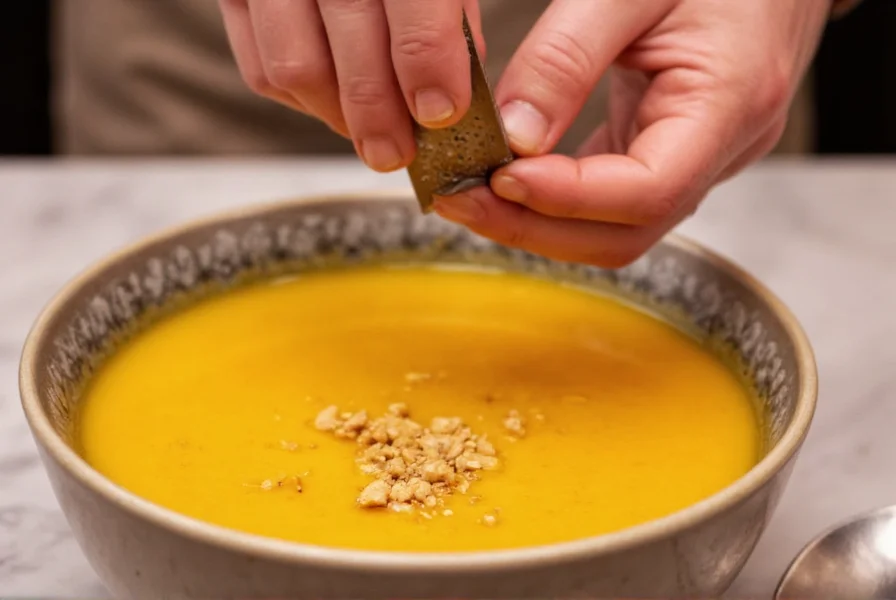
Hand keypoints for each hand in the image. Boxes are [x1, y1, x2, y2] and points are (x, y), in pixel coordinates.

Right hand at [218, 0, 483, 171]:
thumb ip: (449, 19)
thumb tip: (445, 96)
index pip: (412, 9)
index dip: (426, 68)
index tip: (441, 112)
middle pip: (347, 50)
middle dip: (378, 115)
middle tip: (397, 151)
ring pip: (295, 69)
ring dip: (337, 116)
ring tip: (369, 131)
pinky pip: (262, 70)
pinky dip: (303, 100)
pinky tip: (334, 100)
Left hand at [434, 0, 830, 267]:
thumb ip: (567, 57)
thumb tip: (514, 134)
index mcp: (730, 103)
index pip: (647, 191)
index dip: (564, 198)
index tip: (494, 178)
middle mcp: (723, 147)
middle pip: (626, 232)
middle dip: (535, 227)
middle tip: (460, 200)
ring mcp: (703, 156)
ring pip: (617, 227)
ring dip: (540, 221)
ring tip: (473, 193)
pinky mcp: (676, 149)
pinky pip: (615, 197)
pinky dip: (557, 198)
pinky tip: (510, 177)